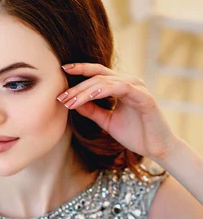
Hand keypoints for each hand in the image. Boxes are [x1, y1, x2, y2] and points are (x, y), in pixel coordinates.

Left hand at [58, 63, 178, 162]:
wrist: (156, 148)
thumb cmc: (135, 134)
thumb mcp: (107, 122)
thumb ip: (92, 111)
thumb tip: (73, 102)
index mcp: (121, 86)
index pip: (98, 74)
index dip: (80, 70)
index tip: (62, 70)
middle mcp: (129, 83)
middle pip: (98, 77)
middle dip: (77, 87)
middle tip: (61, 96)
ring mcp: (138, 88)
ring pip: (106, 82)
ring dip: (86, 91)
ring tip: (70, 100)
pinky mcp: (144, 97)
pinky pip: (122, 88)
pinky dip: (106, 90)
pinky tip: (91, 95)